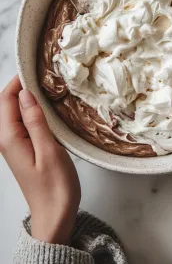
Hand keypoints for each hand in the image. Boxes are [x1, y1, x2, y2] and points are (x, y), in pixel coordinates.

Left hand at [0, 76, 80, 244]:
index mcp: (10, 138)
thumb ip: (36, 121)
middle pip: (6, 103)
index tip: (34, 67)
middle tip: (43, 73)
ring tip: (46, 84)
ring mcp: (14, 144)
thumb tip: (25, 94)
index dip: (17, 80)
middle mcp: (7, 139)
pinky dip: (30, 109)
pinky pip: (22, 121)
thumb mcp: (49, 151)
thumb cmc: (54, 187)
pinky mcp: (23, 148)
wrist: (54, 215)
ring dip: (26, 97)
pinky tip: (45, 106)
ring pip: (14, 112)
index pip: (6, 100)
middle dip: (20, 85)